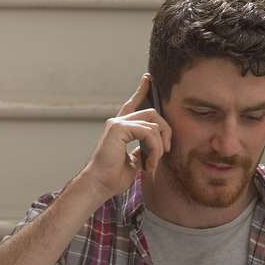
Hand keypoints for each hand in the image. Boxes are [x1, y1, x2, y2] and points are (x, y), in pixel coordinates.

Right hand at [79, 73, 171, 199]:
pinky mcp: (118, 128)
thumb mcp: (134, 161)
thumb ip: (142, 149)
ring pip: (153, 124)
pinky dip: (154, 147)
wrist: (99, 186)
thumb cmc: (113, 178)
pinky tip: (149, 162)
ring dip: (159, 146)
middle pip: (152, 113)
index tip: (148, 78)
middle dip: (165, 131)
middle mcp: (117, 122)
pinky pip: (148, 132)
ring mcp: (117, 123)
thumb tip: (155, 146)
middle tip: (165, 152)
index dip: (142, 90)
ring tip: (153, 163)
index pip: (133, 104)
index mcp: (120, 128)